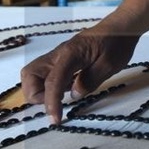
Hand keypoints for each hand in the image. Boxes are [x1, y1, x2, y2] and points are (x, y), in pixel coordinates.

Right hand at [20, 20, 138, 124]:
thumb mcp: (110, 64)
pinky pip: (44, 74)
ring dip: (39, 90)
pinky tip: (67, 88)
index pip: (52, 81)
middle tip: (56, 102)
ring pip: (33, 74)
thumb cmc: (116, 44)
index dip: (51, 103)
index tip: (56, 120)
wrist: (119, 28)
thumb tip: (73, 95)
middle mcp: (58, 54)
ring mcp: (57, 56)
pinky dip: (48, 85)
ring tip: (62, 96)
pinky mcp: (60, 60)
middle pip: (29, 75)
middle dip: (36, 95)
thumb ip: (90, 80)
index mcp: (70, 54)